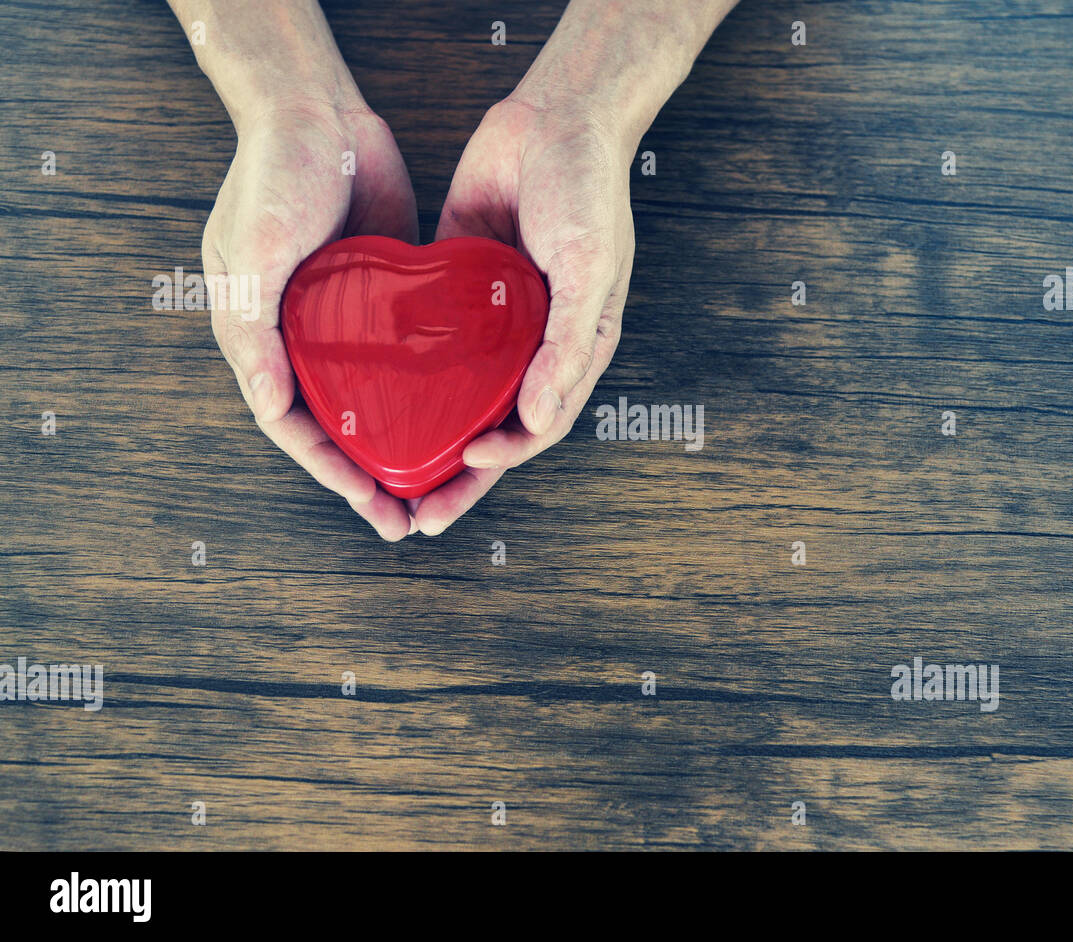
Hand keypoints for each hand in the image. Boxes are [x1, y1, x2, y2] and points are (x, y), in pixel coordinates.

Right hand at [202, 101, 419, 540]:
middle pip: (338, 424)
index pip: (295, 424)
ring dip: (403, 441)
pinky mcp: (385, 295)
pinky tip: (461, 412)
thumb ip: (254, 329)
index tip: (371, 505)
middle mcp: (302, 338)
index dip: (331, 471)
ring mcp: (346, 319)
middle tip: (408, 521)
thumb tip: (268, 406)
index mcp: (260, 338)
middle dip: (369, 476)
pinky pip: (406, 354)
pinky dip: (426, 387)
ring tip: (440, 482)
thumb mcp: (253, 250)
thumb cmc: (271, 174)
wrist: (316, 109)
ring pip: (375, 398)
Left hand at [409, 98, 633, 534]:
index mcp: (569, 351)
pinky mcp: (456, 285)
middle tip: (414, 517)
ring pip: (454, 392)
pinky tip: (370, 390)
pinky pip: (430, 338)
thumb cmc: (590, 193)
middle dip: (455, 476)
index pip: (533, 426)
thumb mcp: (590, 271)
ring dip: (425, 433)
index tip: (464, 468)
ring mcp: (490, 318)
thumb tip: (536, 421)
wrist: (558, 117)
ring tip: (383, 472)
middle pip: (488, 426)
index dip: (502, 458)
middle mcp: (529, 345)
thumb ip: (566, 346)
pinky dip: (406, 368)